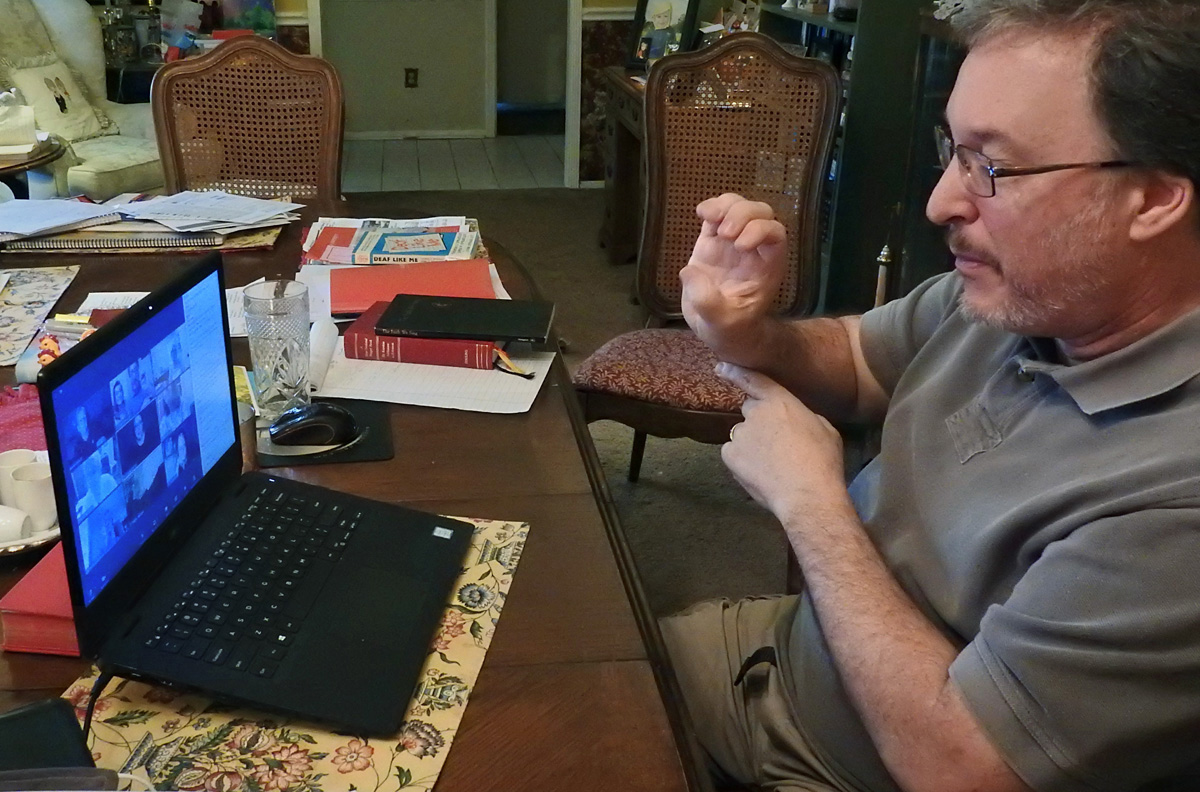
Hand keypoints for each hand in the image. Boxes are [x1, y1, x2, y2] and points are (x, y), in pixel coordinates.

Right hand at [681, 194, 787, 365]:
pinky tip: (701, 213)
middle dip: (743, 215)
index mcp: (767, 266)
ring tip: (709, 217)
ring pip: (739, 207)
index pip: (775, 234)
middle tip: (724, 234)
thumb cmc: (730, 329)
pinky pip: (717, 214)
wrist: (718, 330)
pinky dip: (711, 207)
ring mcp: (733, 242)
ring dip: (726, 206)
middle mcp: (754, 250)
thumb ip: (708, 302)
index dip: (761, 230)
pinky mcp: (713, 241)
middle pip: (761, 214)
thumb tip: (689, 272)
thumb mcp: (721, 323)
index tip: (740, 246)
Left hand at [718, 363, 847, 523]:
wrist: (807, 494)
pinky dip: (742, 462)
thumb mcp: (825, 429)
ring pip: (742, 435)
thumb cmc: (823, 462)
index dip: (736, 372)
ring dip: (752, 444)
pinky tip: (760, 474)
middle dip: (759, 422)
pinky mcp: (730, 455)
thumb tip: (795, 419)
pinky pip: (733, 454)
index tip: (720, 367)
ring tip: (772, 465)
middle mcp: (756, 413)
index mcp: (780, 401)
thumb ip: (803, 416)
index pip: (754, 380)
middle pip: (750, 410)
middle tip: (776, 444)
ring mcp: (740, 434)